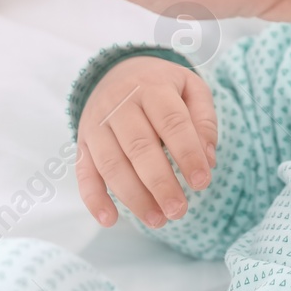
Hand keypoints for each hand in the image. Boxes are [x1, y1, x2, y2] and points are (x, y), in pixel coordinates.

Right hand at [74, 57, 217, 227]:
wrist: (118, 70)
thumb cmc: (163, 86)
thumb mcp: (191, 88)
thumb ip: (204, 120)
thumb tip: (208, 160)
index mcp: (152, 86)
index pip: (171, 122)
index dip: (188, 154)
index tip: (202, 183)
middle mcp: (119, 104)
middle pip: (139, 146)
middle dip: (160, 183)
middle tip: (179, 211)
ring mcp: (96, 124)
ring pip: (111, 164)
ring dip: (133, 197)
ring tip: (158, 220)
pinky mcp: (82, 143)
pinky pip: (83, 172)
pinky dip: (93, 199)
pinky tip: (110, 220)